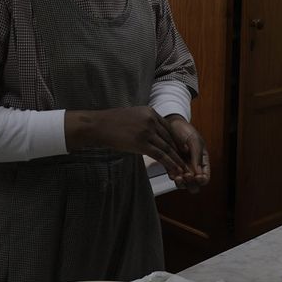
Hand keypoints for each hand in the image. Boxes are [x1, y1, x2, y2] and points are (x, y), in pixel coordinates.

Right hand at [66, 106, 187, 179]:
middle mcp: (151, 120)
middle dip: (177, 151)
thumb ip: (143, 122)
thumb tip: (151, 132)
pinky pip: (160, 155)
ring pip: (167, 148)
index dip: (175, 140)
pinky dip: (169, 164)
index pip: (167, 128)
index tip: (180, 149)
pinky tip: (174, 170)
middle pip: (169, 138)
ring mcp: (147, 131)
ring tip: (183, 169)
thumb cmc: (110, 122)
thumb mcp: (131, 116)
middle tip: (185, 162)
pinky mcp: (141, 143)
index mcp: (150, 111)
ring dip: (176, 160)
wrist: (97, 126)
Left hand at [164, 115, 209, 191]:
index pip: (205, 178)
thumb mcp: (195, 141)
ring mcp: (182, 168)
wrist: (172, 124)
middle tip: (187, 176)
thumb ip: (197, 156)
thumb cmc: (186, 131)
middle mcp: (193, 167)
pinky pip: (173, 176)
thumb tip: (198, 173)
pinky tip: (172, 173)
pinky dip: (173, 177)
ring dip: (181, 183)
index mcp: (202, 162)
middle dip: (191, 184)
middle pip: (194, 185)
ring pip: (183, 184)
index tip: (197, 176)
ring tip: (178, 177)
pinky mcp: (171, 165)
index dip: (202, 180)